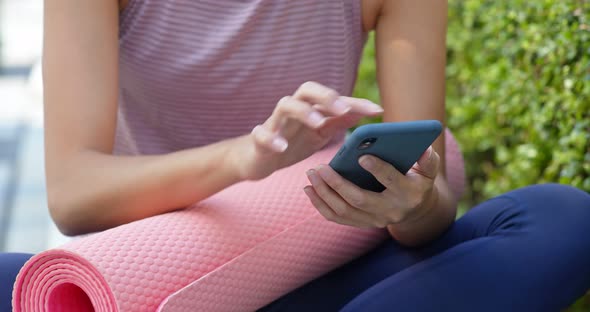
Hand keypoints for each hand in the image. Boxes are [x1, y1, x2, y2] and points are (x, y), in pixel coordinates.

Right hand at [234, 81, 382, 179]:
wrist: (258, 159)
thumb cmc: (292, 142)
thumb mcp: (320, 134)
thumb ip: (339, 121)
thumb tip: (366, 111)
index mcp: (311, 108)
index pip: (335, 99)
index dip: (356, 103)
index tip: (378, 110)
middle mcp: (294, 110)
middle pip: (307, 90)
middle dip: (326, 96)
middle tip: (344, 108)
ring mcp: (275, 122)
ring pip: (285, 105)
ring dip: (303, 111)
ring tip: (318, 123)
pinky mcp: (259, 138)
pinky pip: (261, 134)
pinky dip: (271, 138)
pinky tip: (282, 146)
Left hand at [304, 146, 439, 227]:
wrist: (415, 209)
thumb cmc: (418, 180)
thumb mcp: (428, 170)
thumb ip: (428, 160)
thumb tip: (424, 148)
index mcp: (408, 193)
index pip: (391, 181)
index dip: (378, 169)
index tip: (362, 156)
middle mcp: (390, 211)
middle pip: (359, 199)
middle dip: (337, 183)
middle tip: (321, 167)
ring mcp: (374, 220)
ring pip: (343, 210)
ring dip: (324, 193)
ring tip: (311, 174)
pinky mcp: (361, 223)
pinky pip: (336, 217)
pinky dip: (320, 204)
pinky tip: (309, 189)